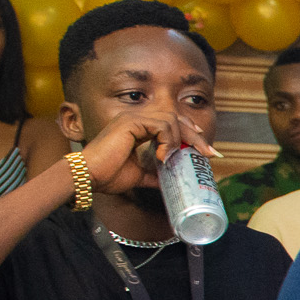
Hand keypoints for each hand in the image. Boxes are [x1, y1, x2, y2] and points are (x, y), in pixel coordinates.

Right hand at [77, 106, 214, 196]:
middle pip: (176, 118)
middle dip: (196, 135)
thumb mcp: (139, 175)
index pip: (171, 122)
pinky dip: (168, 140)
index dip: (191, 133)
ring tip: (174, 157)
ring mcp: (134, 118)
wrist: (88, 177)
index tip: (207, 150)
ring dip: (181, 139)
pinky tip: (163, 156)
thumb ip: (155, 174)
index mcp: (138, 128)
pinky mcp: (131, 122)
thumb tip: (170, 181)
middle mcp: (136, 118)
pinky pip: (162, 125)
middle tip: (211, 153)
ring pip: (172, 119)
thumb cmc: (107, 176)